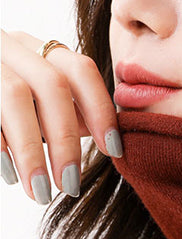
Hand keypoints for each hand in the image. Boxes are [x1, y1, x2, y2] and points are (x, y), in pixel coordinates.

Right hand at [0, 29, 121, 203]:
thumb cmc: (6, 109)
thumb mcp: (38, 104)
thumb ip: (69, 113)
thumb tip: (110, 140)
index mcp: (38, 50)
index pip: (81, 69)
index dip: (101, 109)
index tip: (113, 151)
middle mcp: (11, 46)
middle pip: (51, 85)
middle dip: (66, 140)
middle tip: (70, 185)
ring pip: (16, 96)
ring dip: (31, 151)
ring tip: (40, 192)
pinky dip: (1, 147)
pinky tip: (11, 176)